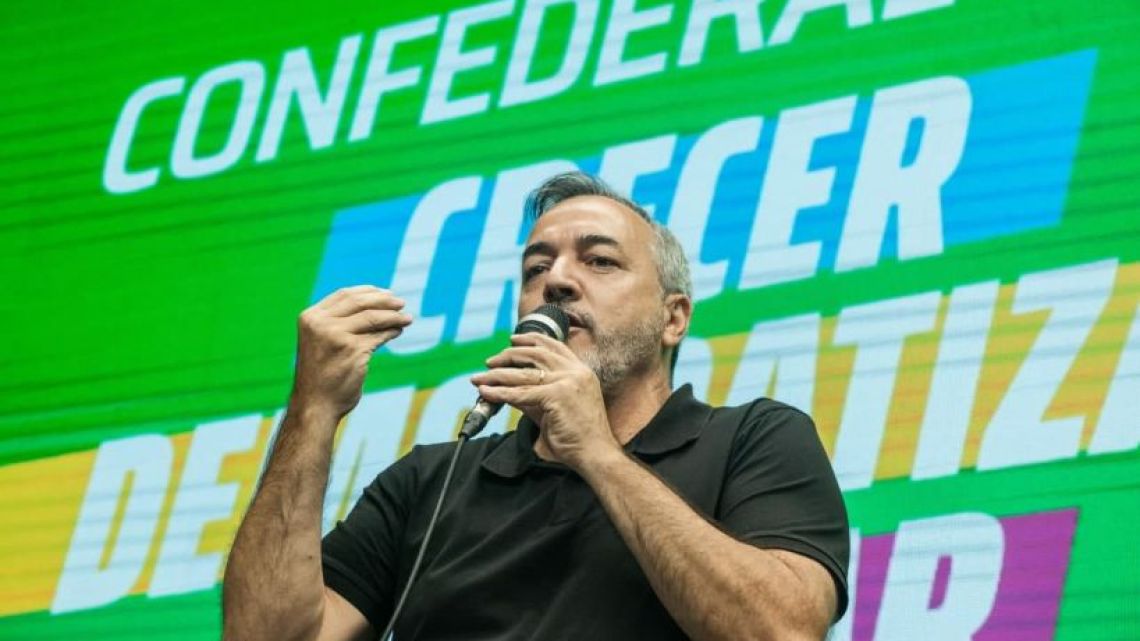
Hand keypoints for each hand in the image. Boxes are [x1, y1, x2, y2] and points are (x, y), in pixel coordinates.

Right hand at [291, 285, 411, 420]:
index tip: (385, 293)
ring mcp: (336, 336)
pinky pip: (379, 336)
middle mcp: (321, 324)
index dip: (367, 291)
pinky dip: (392, 331)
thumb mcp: (321, 341)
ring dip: (394, 316)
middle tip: (401, 302)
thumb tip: (374, 304)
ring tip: (407, 318)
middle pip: (360, 302)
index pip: (343, 294)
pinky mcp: (353, 350)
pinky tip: (398, 331)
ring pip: (373, 317)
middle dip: (384, 300)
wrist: (315, 405)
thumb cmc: (320, 374)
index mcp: (310, 317)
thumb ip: (337, 322)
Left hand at [470, 333, 618, 469]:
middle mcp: (575, 372)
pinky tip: (486, 393)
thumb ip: (533, 394)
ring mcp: (567, 382)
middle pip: (536, 353)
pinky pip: (521, 393)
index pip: (554, 346)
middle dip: (508, 355)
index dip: (531, 340)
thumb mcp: (554, 407)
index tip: (512, 340)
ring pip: (524, 373)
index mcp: (581, 371)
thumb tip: (508, 388)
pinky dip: (500, 393)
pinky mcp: (557, 395)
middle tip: (490, 361)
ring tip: (480, 377)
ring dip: (497, 374)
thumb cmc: (578, 436)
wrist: (595, 453)